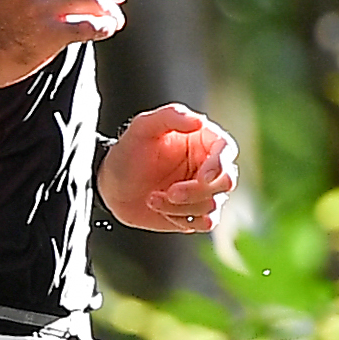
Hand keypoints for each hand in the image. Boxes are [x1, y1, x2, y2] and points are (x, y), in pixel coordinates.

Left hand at [101, 103, 238, 232]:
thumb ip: (171, 117)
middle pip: (226, 181)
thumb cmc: (128, 152)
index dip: (220, 164)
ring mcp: (205, 191)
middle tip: (170, 192)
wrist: (111, 187)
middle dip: (198, 191)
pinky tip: (160, 209)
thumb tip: (200, 121)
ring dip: (181, 206)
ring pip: (213, 205)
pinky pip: (205, 223)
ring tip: (152, 198)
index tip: (203, 177)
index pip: (226, 150)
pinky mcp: (197, 213)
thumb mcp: (143, 127)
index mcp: (203, 140)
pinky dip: (182, 219)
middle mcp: (209, 165)